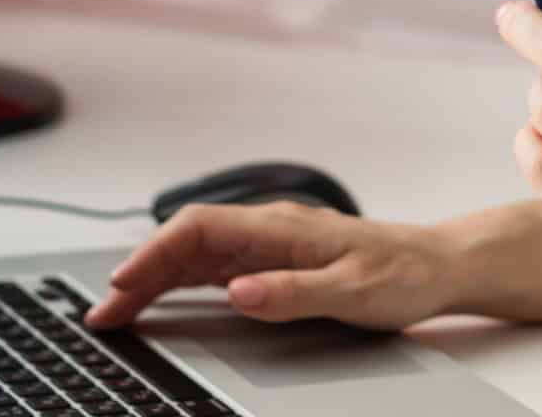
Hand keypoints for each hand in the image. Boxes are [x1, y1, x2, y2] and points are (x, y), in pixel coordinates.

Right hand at [85, 201, 460, 330]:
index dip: (156, 254)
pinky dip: (178, 284)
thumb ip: (294, 291)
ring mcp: (268, 245)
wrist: (438, 265)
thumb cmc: (403, 273)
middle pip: (186, 242)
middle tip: (103, 313)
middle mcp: (268, 229)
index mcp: (282, 226)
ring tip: (117, 314)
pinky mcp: (272, 263)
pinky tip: (158, 302)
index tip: (124, 284)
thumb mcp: (353, 290)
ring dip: (153, 281)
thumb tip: (238, 291)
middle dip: (140, 273)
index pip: (200, 229)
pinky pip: (213, 269)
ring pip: (194, 256)